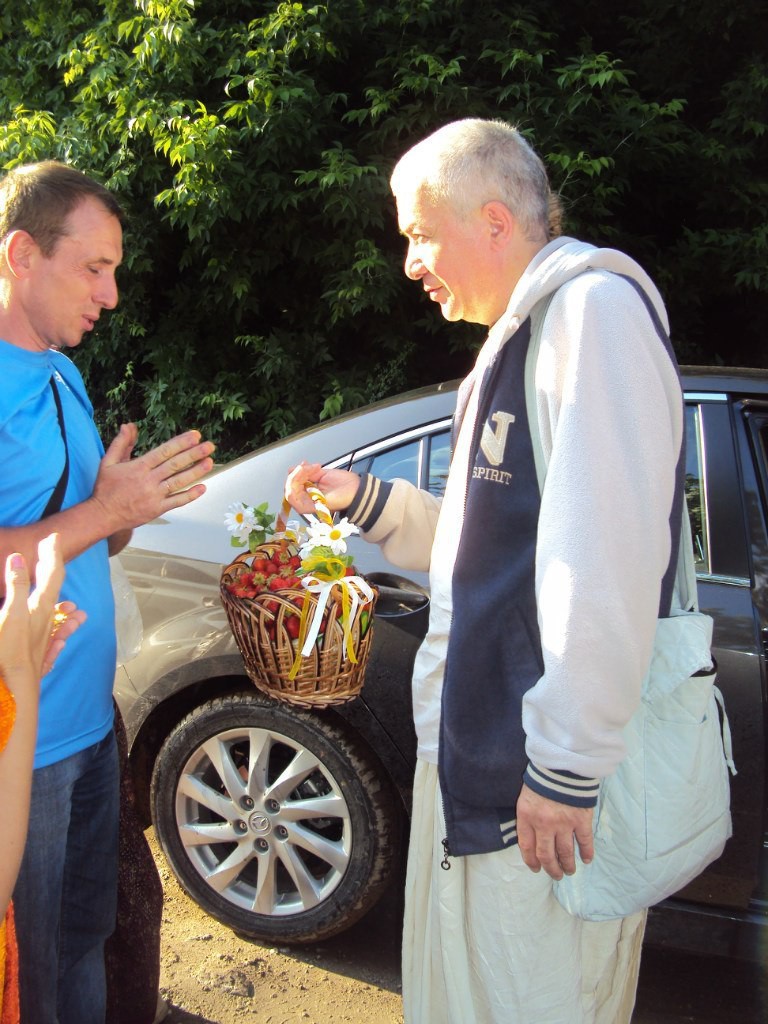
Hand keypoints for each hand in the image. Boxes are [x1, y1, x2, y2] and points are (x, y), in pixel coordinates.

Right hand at [0, 535, 84, 685]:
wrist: (10, 694)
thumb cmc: (8, 652)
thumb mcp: (10, 614)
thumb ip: (17, 586)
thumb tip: (20, 557)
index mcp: (39, 608)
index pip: (51, 575)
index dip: (51, 555)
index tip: (54, 538)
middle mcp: (45, 624)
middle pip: (54, 595)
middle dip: (53, 577)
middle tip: (53, 559)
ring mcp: (42, 643)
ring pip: (57, 621)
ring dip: (62, 612)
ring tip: (74, 609)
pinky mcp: (36, 661)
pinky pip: (52, 645)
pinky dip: (59, 638)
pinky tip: (64, 641)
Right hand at [93, 426, 214, 530]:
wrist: (102, 515)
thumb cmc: (105, 489)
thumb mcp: (108, 462)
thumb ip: (121, 443)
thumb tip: (128, 425)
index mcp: (138, 467)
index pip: (164, 452)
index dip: (181, 443)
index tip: (195, 436)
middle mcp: (148, 480)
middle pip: (175, 464)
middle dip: (194, 454)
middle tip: (209, 446)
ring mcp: (154, 496)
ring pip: (179, 481)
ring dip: (196, 472)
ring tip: (210, 462)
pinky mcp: (157, 509)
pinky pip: (177, 501)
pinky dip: (190, 495)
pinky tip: (202, 488)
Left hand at [285, 462, 360, 515]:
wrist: (357, 489)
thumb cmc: (344, 499)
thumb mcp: (325, 502)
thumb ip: (310, 498)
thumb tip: (295, 494)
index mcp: (306, 506)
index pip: (290, 495)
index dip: (291, 484)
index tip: (299, 475)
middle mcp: (305, 496)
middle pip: (292, 484)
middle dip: (297, 474)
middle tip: (306, 467)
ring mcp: (309, 485)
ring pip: (297, 476)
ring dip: (303, 469)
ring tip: (316, 467)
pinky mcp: (315, 477)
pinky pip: (304, 471)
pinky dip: (307, 466)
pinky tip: (316, 465)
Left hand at [516, 783, 593, 879]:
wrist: (562, 764)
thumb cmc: (541, 780)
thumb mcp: (525, 798)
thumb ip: (527, 819)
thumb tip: (532, 842)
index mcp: (527, 817)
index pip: (527, 847)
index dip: (531, 861)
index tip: (536, 868)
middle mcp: (544, 824)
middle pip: (546, 855)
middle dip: (551, 869)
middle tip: (556, 875)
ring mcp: (564, 823)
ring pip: (565, 852)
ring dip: (568, 865)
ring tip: (569, 871)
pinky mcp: (581, 819)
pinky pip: (584, 841)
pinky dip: (586, 853)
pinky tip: (586, 859)